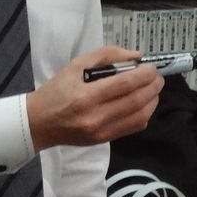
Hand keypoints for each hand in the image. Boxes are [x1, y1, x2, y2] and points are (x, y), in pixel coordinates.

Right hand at [27, 46, 161, 149]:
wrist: (39, 123)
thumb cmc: (56, 91)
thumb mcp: (75, 65)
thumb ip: (106, 56)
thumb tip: (135, 56)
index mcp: (85, 96)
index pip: (124, 84)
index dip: (144, 74)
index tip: (152, 66)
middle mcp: (95, 116)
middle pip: (136, 100)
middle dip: (153, 86)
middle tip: (157, 76)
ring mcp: (101, 132)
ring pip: (139, 116)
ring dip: (152, 100)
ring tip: (153, 89)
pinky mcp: (104, 140)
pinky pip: (133, 127)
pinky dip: (145, 114)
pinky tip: (145, 103)